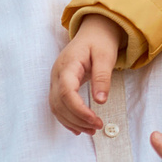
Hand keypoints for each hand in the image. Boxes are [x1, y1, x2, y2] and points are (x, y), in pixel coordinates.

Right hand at [49, 15, 123, 134]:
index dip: (79, 110)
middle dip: (77, 119)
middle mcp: (57, 74)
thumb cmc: (99, 42)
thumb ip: (102, 77)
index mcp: (68, 65)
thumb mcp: (106, 56)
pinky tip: (79, 128)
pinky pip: (58, 105)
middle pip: (60, 103)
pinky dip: (67, 119)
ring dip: (72, 122)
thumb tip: (100, 101)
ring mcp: (55, 80)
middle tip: (98, 127)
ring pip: (56, 107)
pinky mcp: (59, 85)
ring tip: (92, 130)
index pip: (67, 92)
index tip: (95, 120)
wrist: (92, 32)